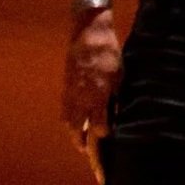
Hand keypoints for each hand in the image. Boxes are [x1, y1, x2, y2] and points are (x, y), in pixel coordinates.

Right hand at [62, 10, 121, 135]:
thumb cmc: (109, 52)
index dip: (102, 134)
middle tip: (86, 151)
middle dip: (81, 142)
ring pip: (68, 120)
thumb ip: (116, 94)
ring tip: (79, 140)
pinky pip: (64, 108)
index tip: (108, 137)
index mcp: (98, 94)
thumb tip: (117, 111)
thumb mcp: (120, 73)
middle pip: (77, 128)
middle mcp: (82, 97)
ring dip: (72, 132)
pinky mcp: (66, 85)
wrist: (89, 33)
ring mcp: (71, 92)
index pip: (98, 125)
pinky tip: (73, 121)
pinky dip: (68, 118)